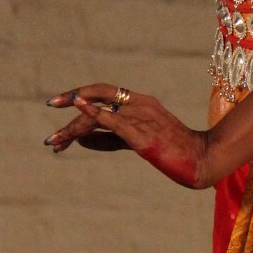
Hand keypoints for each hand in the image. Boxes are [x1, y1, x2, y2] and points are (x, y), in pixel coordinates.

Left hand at [44, 85, 211, 189]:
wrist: (201, 159)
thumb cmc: (173, 151)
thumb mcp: (137, 142)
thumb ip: (109, 139)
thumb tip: (80, 141)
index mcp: (142, 103)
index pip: (105, 93)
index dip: (81, 94)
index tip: (59, 102)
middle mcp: (140, 104)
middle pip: (99, 97)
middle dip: (71, 101)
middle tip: (50, 109)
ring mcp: (142, 117)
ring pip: (101, 112)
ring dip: (73, 126)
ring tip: (55, 140)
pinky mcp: (143, 134)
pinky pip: (114, 121)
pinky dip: (94, 115)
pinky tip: (79, 112)